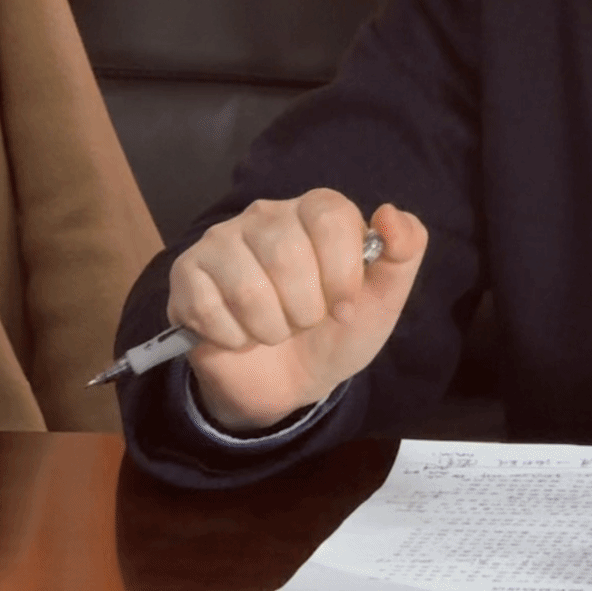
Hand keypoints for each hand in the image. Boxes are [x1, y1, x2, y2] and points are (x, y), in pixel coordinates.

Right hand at [166, 190, 427, 431]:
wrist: (290, 381)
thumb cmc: (338, 330)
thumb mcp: (384, 298)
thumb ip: (405, 251)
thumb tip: (389, 213)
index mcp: (317, 209)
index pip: (330, 217)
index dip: (341, 273)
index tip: (344, 308)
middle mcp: (266, 213)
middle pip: (286, 254)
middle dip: (305, 309)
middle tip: (305, 323)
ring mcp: (221, 240)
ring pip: (248, 286)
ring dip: (270, 329)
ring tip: (275, 331)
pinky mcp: (187, 274)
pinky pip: (208, 307)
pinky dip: (233, 338)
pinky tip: (240, 336)